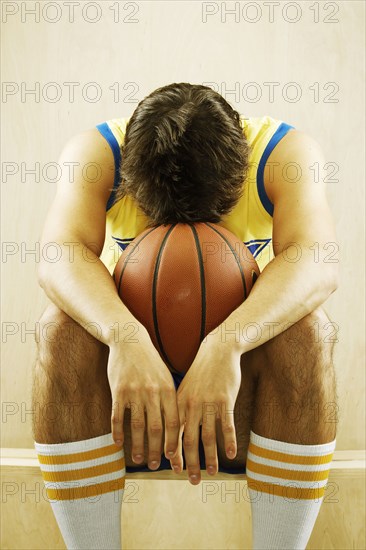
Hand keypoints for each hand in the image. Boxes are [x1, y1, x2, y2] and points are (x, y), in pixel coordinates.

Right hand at [107, 323, 179, 469]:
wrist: (130, 340)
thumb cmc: (150, 362)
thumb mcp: (166, 377)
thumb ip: (171, 399)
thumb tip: (178, 425)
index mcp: (168, 389)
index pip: (174, 421)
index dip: (174, 442)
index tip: (174, 457)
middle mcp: (153, 392)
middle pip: (157, 428)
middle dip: (157, 450)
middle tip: (156, 466)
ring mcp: (135, 391)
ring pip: (137, 426)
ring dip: (138, 446)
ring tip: (139, 459)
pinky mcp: (118, 390)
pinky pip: (117, 416)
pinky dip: (118, 432)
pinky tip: (118, 443)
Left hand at [172, 333, 242, 483]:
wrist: (217, 350)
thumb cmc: (201, 372)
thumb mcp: (185, 388)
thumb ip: (180, 409)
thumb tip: (173, 432)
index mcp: (179, 403)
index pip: (173, 434)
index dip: (174, 453)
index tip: (175, 470)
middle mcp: (191, 405)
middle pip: (189, 440)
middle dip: (190, 463)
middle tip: (192, 481)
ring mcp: (208, 403)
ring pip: (208, 436)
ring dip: (210, 457)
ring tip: (212, 472)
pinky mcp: (225, 399)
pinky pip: (227, 424)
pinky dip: (228, 441)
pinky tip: (232, 454)